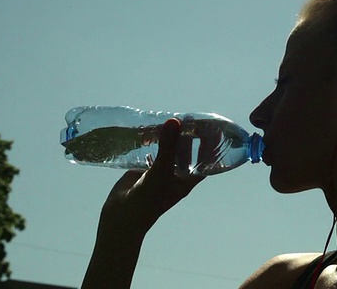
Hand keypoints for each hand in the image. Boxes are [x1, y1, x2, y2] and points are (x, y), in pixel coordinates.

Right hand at [98, 118, 204, 237]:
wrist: (121, 218)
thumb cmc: (147, 200)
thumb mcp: (160, 171)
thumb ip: (168, 146)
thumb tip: (175, 120)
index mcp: (187, 180)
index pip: (205, 160)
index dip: (212, 145)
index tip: (215, 127)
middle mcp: (176, 175)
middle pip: (188, 152)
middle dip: (190, 136)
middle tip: (189, 117)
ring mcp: (160, 172)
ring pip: (169, 151)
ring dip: (170, 138)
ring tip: (171, 120)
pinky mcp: (144, 170)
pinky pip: (152, 152)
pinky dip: (152, 142)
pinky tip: (149, 131)